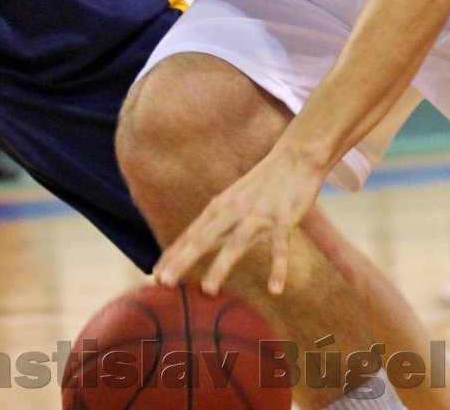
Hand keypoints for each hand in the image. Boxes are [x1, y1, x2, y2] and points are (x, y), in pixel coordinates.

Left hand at [154, 143, 324, 297]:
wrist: (294, 158)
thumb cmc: (262, 183)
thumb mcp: (234, 199)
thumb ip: (218, 222)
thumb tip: (196, 243)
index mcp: (221, 207)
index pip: (192, 234)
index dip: (174, 254)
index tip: (155, 276)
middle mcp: (235, 210)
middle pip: (205, 238)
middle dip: (183, 259)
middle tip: (163, 281)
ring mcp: (259, 216)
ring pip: (236, 243)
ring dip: (220, 266)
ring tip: (207, 290)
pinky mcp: (284, 219)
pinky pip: (280, 247)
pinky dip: (278, 268)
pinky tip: (275, 290)